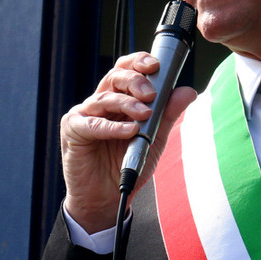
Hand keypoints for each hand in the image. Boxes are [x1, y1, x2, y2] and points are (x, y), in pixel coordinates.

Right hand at [60, 52, 196, 232]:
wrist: (108, 197)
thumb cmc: (127, 165)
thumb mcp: (154, 138)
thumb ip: (168, 114)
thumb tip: (187, 91)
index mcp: (118, 98)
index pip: (126, 69)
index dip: (139, 62)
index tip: (157, 65)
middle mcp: (100, 102)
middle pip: (115, 77)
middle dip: (136, 81)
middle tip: (152, 94)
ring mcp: (84, 114)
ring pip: (105, 98)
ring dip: (127, 104)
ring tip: (145, 114)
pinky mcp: (73, 130)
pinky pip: (92, 123)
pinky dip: (112, 126)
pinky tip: (129, 131)